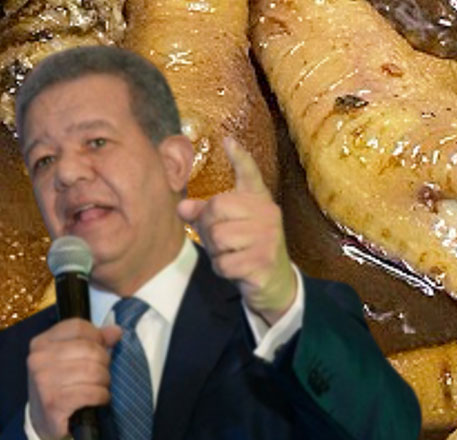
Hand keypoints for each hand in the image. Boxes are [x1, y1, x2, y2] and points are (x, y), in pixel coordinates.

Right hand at [27, 318, 121, 439]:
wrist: (42, 423)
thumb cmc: (59, 386)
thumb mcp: (69, 359)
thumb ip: (92, 341)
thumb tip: (116, 331)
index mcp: (41, 343)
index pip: (78, 327)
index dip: (97, 337)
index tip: (101, 348)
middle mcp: (38, 359)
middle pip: (89, 349)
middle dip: (103, 363)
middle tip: (102, 374)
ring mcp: (44, 381)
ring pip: (93, 371)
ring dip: (104, 381)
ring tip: (100, 387)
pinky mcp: (54, 402)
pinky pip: (91, 392)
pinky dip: (101, 396)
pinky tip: (99, 398)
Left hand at [177, 137, 296, 324]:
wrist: (275, 282)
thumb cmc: (246, 249)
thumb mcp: (226, 228)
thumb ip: (204, 215)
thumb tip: (182, 207)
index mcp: (258, 201)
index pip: (249, 174)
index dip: (239, 157)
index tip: (228, 141)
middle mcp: (267, 214)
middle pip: (216, 208)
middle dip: (208, 228)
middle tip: (220, 241)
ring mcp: (268, 238)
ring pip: (218, 237)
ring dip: (216, 252)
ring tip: (230, 254)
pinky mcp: (263, 262)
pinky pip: (224, 263)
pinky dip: (223, 269)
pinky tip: (236, 269)